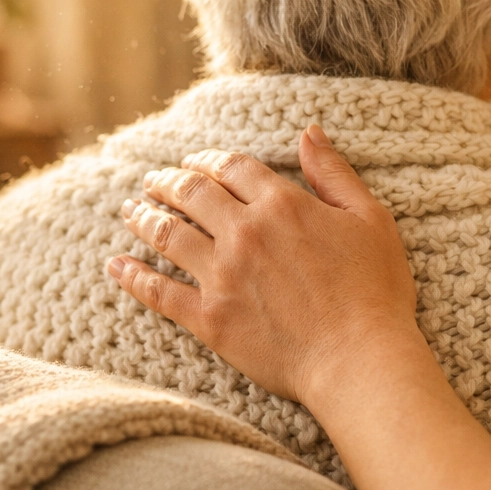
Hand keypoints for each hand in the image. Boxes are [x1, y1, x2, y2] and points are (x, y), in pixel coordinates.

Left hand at [107, 126, 418, 404]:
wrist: (359, 358)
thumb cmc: (374, 290)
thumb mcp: (370, 218)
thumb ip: (334, 173)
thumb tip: (309, 131)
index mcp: (282, 204)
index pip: (232, 166)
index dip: (209, 159)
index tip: (196, 162)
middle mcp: (244, 232)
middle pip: (192, 193)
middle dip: (167, 181)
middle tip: (154, 180)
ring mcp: (222, 276)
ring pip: (168, 234)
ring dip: (144, 217)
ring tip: (131, 210)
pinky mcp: (209, 318)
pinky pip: (158, 292)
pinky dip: (132, 276)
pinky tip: (116, 265)